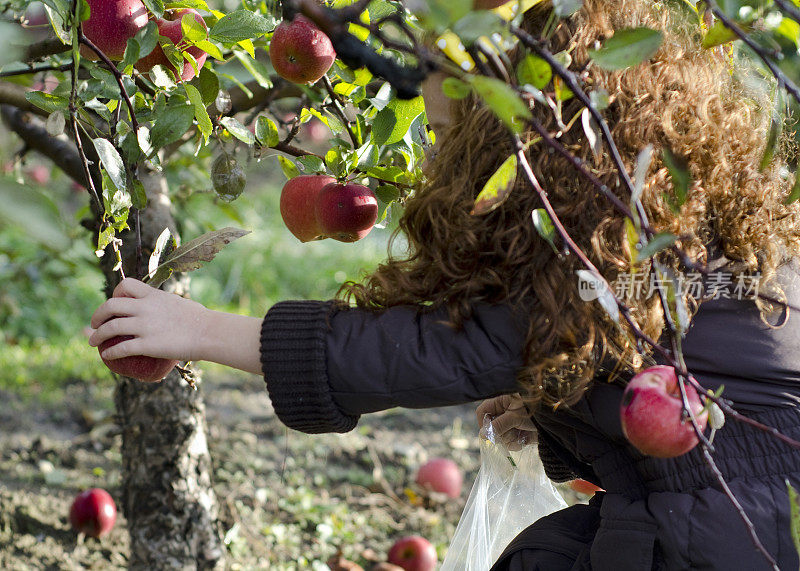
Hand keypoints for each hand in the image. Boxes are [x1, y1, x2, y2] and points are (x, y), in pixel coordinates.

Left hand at [88, 278, 208, 361]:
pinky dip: (110, 352)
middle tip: (94, 324)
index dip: (115, 293)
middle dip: (97, 315)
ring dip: (97, 335)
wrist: (209, 333)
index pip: (126, 286)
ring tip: (92, 342)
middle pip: (110, 306)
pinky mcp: (147, 345)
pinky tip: (107, 355)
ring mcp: (144, 326)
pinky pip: (120, 348)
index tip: (114, 303)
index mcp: (154, 295)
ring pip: (110, 327)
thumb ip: (166, 305)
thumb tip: (166, 309)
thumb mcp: (180, 303)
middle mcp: (145, 308)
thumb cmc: (201, 319)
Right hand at [475, 394, 536, 450]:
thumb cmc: (535, 410)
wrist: (557, 420)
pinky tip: (524, 439)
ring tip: (521, 434)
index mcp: (501, 401)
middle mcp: (505, 412)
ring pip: (501, 437)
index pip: (483, 412)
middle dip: (500, 433)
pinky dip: (516, 443)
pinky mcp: (520, 433)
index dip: (484, 423)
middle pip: (491, 427)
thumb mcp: (515, 417)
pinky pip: (511, 442)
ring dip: (509, 439)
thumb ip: (498, 426)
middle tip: (510, 432)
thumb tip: (482, 435)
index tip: (488, 433)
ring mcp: (512, 423)